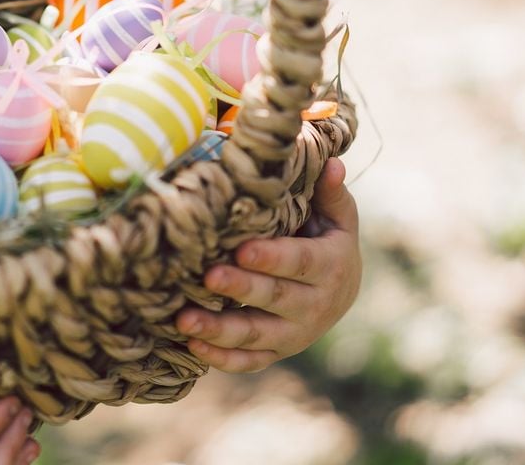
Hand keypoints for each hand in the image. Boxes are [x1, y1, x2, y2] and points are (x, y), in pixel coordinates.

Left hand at [176, 157, 360, 372]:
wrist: (340, 294)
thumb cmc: (327, 241)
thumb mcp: (337, 217)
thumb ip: (331, 193)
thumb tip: (332, 163)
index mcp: (329, 267)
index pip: (300, 262)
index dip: (272, 258)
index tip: (242, 249)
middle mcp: (314, 305)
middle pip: (275, 298)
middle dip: (241, 288)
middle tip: (207, 276)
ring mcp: (293, 334)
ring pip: (256, 335)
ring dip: (219, 330)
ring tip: (184, 320)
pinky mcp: (275, 352)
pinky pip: (248, 361)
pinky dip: (221, 359)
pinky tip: (191, 346)